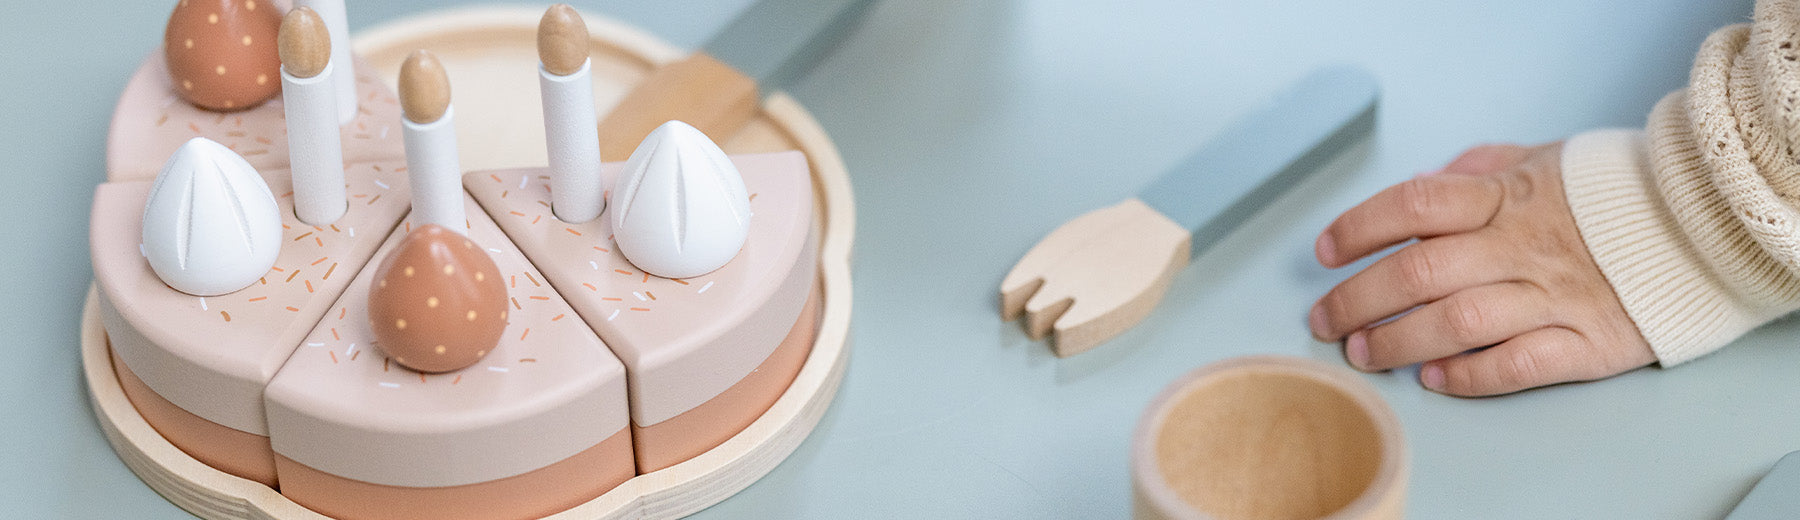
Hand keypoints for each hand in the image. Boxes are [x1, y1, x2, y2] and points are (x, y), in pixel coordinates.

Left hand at [1308, 143, 1655, 395]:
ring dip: (1399, 342)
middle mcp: (1521, 246)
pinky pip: (1518, 364)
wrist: (1698, 230)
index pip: (1414, 204)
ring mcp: (1554, 296)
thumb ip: (1480, 167)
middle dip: (1359, 300)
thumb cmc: (1607, 198)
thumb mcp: (1542, 160)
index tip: (1324, 252)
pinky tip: (1435, 379)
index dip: (1359, 228)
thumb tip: (1427, 177)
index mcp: (1505, 198)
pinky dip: (1471, 375)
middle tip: (1325, 320)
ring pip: (1457, 322)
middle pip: (1420, 271)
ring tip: (1364, 354)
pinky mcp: (1587, 342)